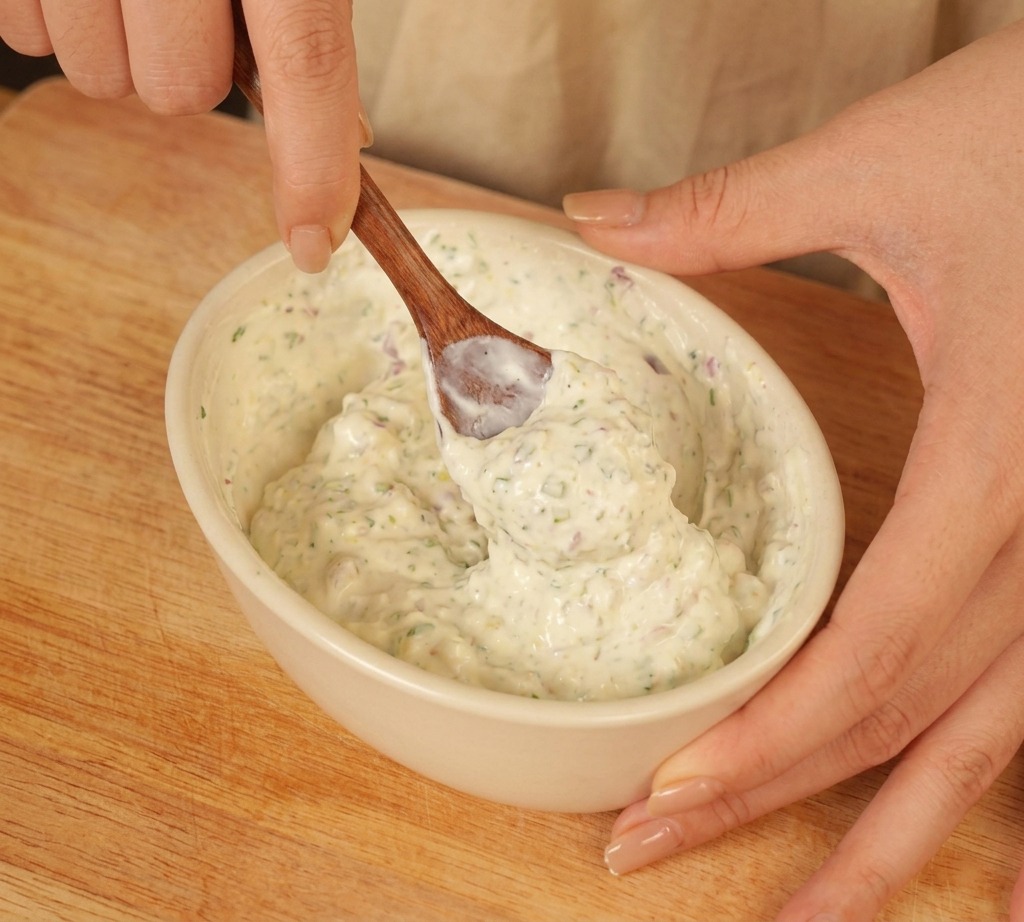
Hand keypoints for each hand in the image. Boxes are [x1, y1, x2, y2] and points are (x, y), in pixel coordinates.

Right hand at [0, 0, 362, 271]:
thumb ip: (305, 27)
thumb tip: (351, 136)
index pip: (306, 63)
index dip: (313, 165)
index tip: (313, 245)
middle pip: (180, 91)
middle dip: (186, 72)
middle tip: (182, 13)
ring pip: (100, 77)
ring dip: (118, 49)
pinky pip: (25, 39)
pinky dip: (52, 20)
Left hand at [564, 20, 1023, 921]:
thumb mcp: (886, 168)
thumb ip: (730, 214)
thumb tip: (592, 223)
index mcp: (1005, 454)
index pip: (876, 644)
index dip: (771, 732)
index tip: (670, 786)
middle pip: (913, 713)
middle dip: (783, 798)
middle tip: (651, 848)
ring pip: (999, 738)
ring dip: (898, 839)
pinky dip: (1012, 794)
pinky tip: (1003, 884)